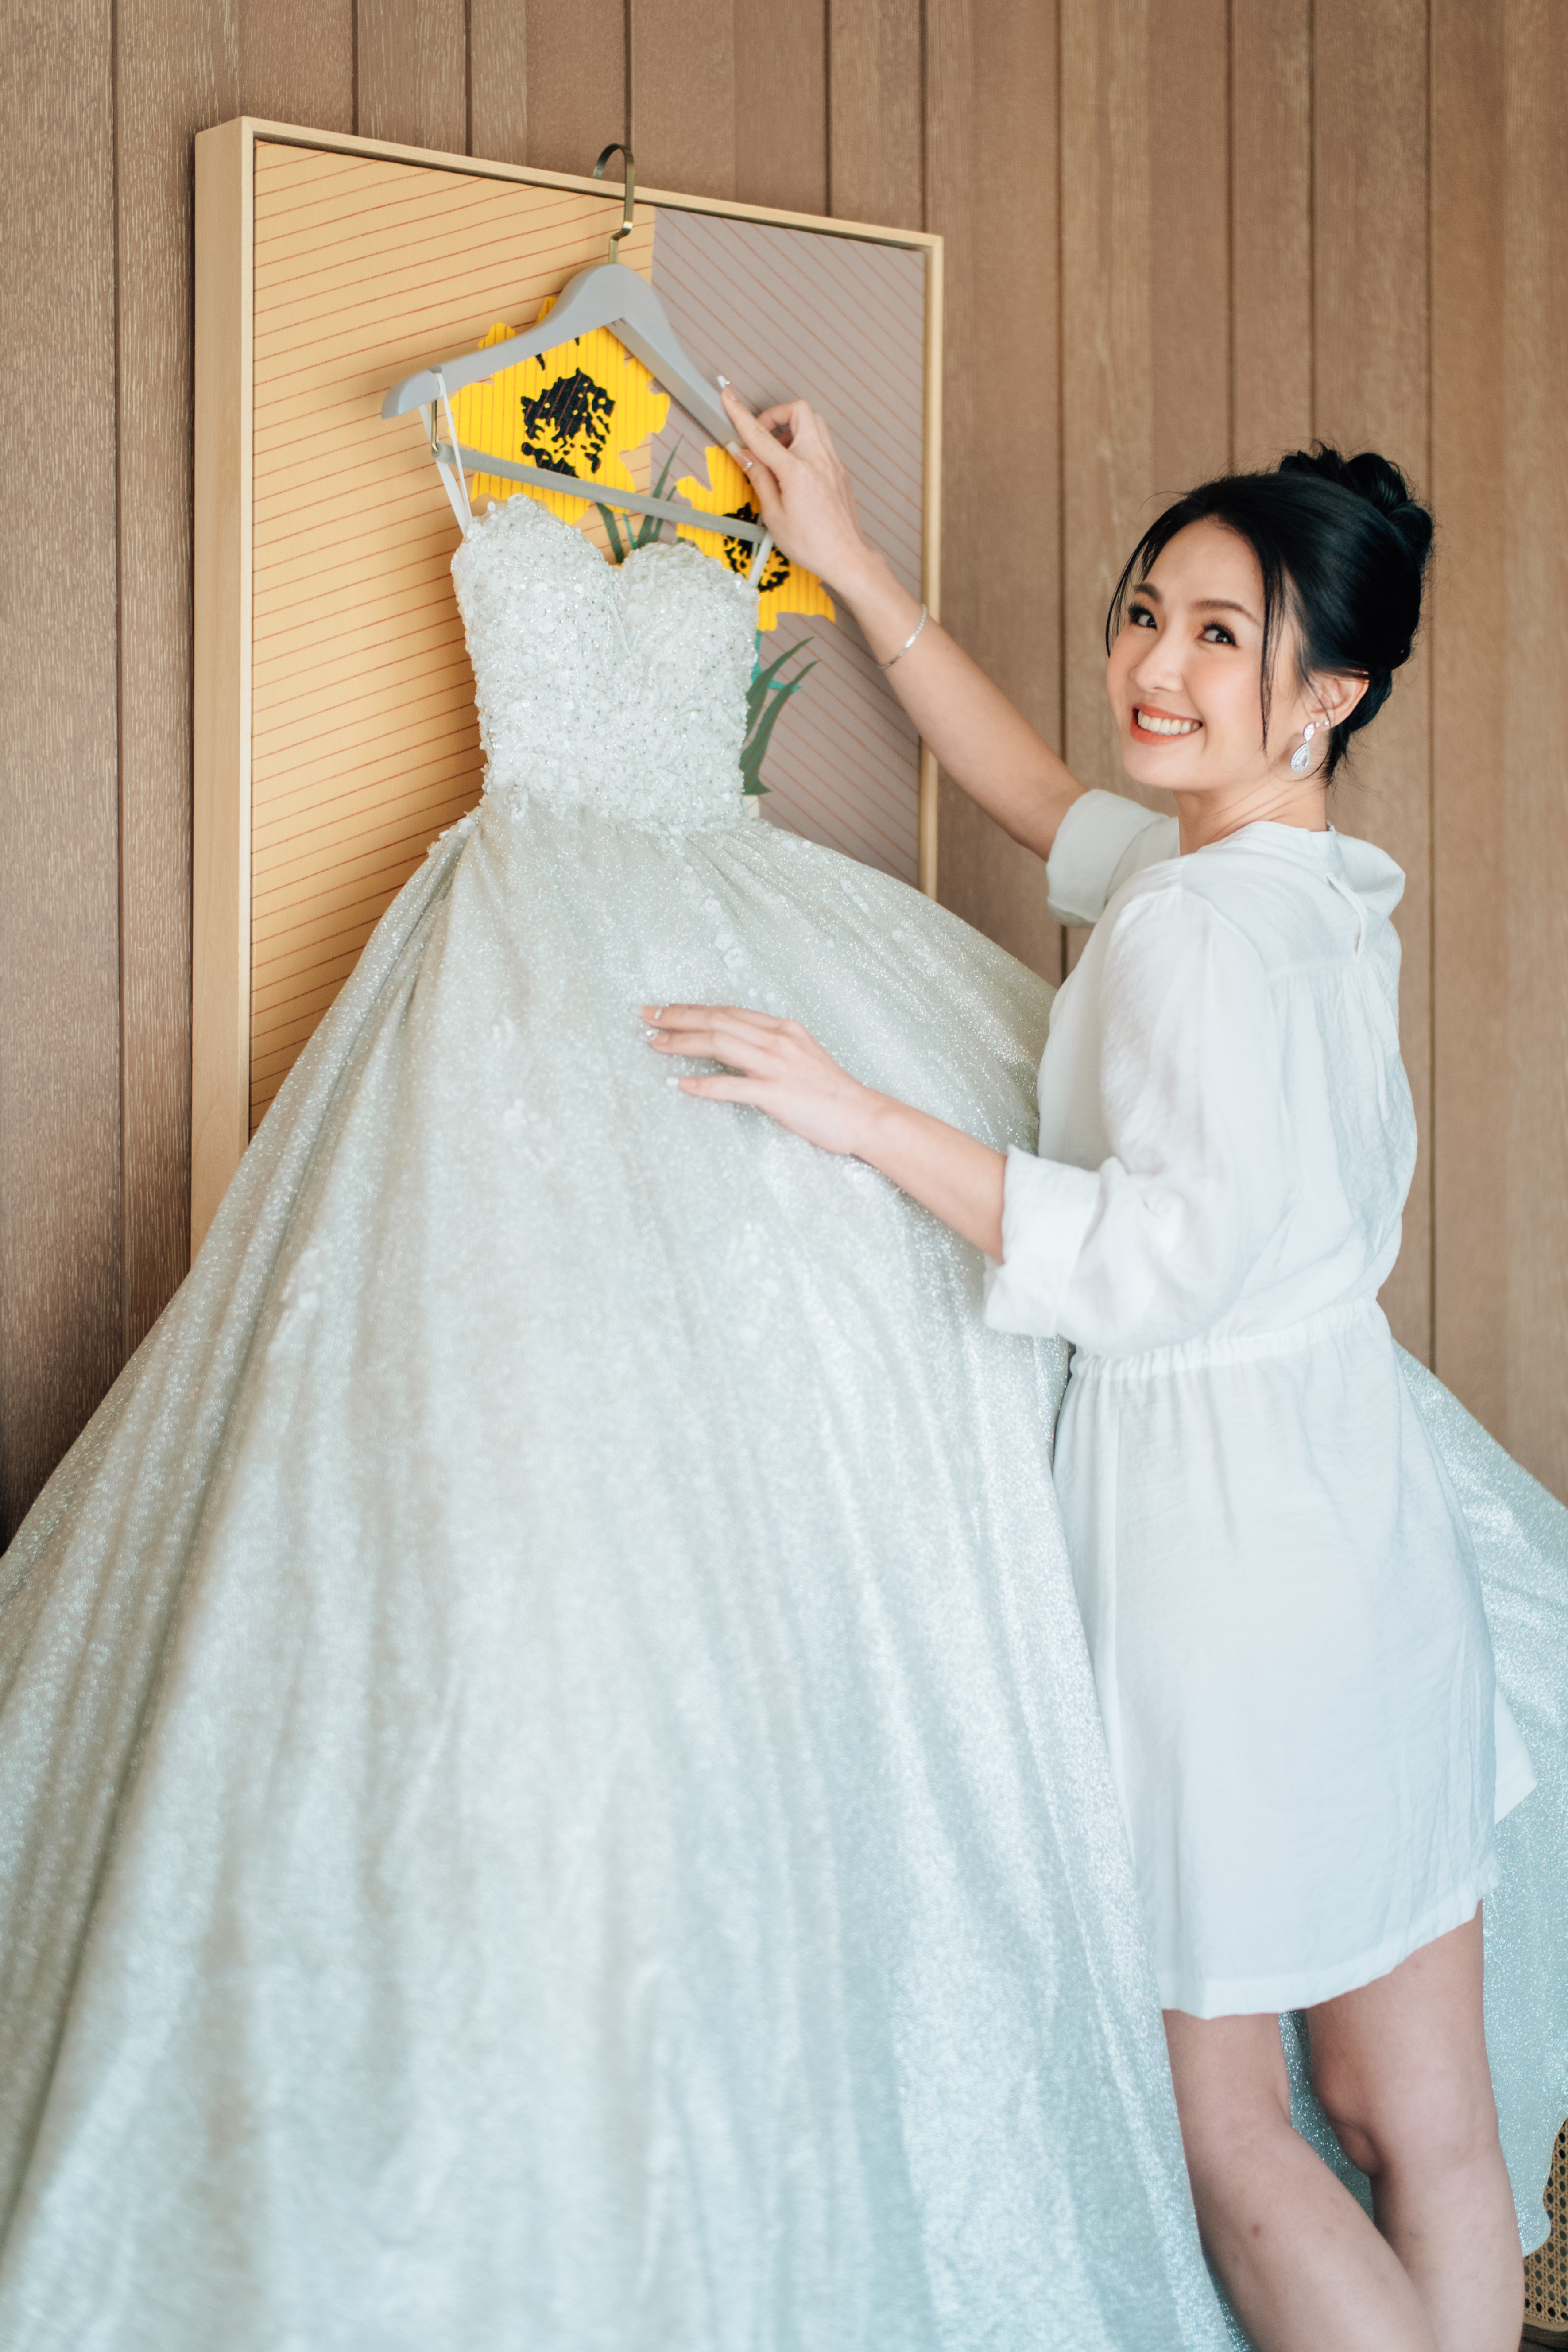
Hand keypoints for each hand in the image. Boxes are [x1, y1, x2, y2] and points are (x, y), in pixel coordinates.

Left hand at [642, 1002, 875, 1156]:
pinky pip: (733, 1086)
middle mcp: (778, 1040)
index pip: (728, 1011)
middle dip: (677, 1017)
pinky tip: (681, 1085)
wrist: (861, 1115)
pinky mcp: (777, 1094)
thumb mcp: (800, 1055)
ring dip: (682, 1043)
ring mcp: (777, 1066)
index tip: (665, 1010)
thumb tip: (734, 1044)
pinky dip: (704, 1085)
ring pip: (720, 1044)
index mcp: (782, 1028)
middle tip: (645, 1016)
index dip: (692, 1009)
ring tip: (654, 1043)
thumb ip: (769, 1046)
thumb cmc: (830, 1091)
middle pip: (717, 1020)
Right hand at [718, 386, 882, 599]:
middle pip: (799, 411)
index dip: (741, 414)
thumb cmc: (811, 544)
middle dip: (776, 415)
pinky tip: (794, 470)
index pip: (761, 435)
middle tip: (763, 437)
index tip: (729, 397)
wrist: (846, 557)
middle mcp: (818, 459)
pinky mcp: (840, 470)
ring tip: (778, 456)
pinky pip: (821, 442)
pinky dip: (804, 445)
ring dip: (792, 429)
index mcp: (797, 471)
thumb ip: (759, 478)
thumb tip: (743, 454)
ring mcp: (833, 462)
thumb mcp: (773, 515)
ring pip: (814, 422)